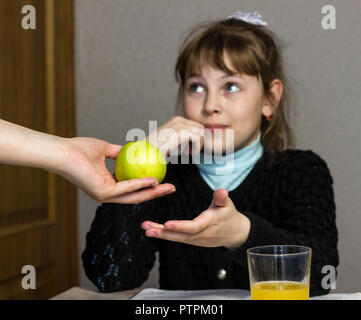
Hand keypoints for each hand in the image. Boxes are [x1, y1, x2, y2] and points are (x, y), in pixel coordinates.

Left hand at [58, 137, 175, 202]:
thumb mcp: (105, 149)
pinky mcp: (103, 194)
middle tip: (171, 187)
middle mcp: (107, 193)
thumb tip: (134, 149)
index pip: (132, 187)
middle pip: (137, 195)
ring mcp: (105, 196)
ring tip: (168, 188)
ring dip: (153, 193)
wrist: (64, 152)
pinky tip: (154, 181)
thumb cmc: (79, 149)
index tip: (163, 178)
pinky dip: (141, 185)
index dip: (148, 185)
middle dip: (155, 193)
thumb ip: (118, 152)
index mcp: (107, 184)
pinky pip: (126, 188)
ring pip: (134, 196)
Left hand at [142, 189, 249, 248]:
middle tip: (148, 230)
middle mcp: (200, 234)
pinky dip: (164, 234)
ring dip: (160, 234)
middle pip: (180, 235)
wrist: (234, 234)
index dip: (180, 226)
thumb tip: (222, 191)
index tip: (167, 224)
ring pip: (176, 238)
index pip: (193, 227)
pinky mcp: (192, 240)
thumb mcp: (228, 205)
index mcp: (209, 224)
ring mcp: (195, 239)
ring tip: (146, 229)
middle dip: (163, 233)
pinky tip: (152, 230)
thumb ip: (222, 199)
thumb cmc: (229, 216)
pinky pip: (177, 238)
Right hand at [147, 116, 204, 156]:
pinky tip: (190, 154)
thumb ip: (182, 137)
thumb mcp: (171, 140)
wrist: (147, 151)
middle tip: (191, 151)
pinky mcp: (181, 132)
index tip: (189, 149)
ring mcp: (180, 125)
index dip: (196, 138)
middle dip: (200, 140)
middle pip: (201, 128)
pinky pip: (198, 138)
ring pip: (201, 132)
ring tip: (190, 153)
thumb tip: (197, 139)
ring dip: (199, 144)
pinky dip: (197, 147)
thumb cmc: (157, 149)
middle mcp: (179, 119)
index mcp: (176, 120)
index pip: (196, 126)